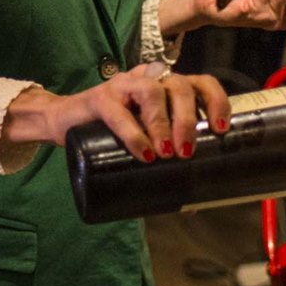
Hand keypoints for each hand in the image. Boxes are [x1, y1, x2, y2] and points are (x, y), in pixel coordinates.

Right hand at [0, 66, 231, 162]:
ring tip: (166, 151)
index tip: (221, 129)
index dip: (216, 101)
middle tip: (186, 151)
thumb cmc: (111, 134)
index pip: (201, 82)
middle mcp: (148, 79)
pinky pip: (119, 112)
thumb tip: (196, 206)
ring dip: (163, 122)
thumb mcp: (144, 142)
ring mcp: (123, 85)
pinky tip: (143, 152)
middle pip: (179, 86)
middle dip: (188, 119)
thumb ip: (166, 162)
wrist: (64, 122)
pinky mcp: (99, 97)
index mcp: (166, 87)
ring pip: (152, 92)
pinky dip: (134, 133)